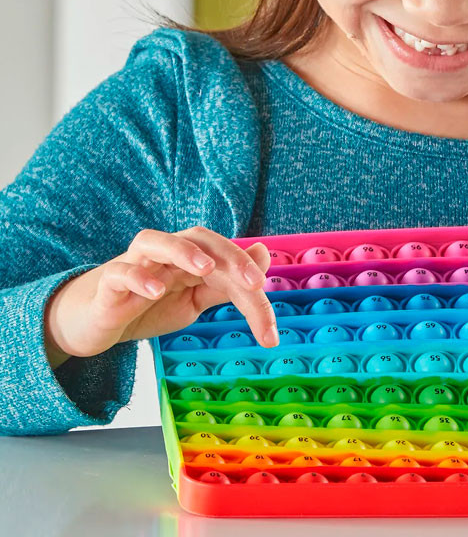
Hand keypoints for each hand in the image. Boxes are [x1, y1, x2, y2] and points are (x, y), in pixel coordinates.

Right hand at [44, 226, 279, 361]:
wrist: (97, 323)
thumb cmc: (149, 305)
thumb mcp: (195, 299)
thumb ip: (227, 282)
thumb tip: (263, 255)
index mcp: (190, 256)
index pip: (227, 260)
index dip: (251, 286)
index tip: (270, 329)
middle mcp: (165, 253)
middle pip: (199, 239)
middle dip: (229, 257)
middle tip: (253, 283)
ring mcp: (136, 265)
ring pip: (155, 241)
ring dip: (182, 250)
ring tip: (205, 267)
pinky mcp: (109, 284)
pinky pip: (121, 272)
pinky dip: (137, 276)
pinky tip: (154, 290)